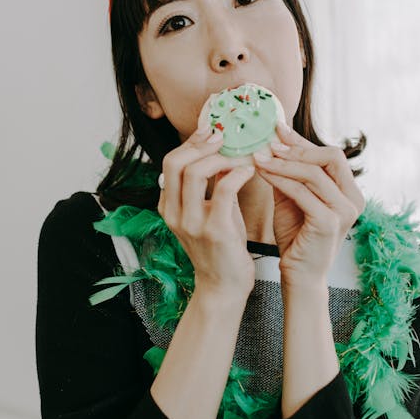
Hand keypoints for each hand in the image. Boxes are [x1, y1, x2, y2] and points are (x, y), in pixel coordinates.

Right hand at [158, 111, 256, 297]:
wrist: (224, 286)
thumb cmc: (221, 247)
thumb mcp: (210, 211)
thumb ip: (211, 185)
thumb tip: (221, 151)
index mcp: (168, 207)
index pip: (170, 163)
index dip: (191, 143)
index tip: (211, 132)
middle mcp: (174, 214)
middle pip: (175, 162)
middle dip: (200, 144)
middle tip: (223, 136)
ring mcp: (192, 223)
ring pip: (195, 172)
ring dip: (220, 157)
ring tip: (239, 155)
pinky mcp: (214, 231)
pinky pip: (224, 190)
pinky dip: (238, 174)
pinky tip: (250, 171)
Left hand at [253, 122, 365, 286]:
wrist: (298, 275)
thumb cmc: (296, 237)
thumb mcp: (293, 199)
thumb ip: (289, 174)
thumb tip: (274, 143)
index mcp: (349, 191)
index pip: (330, 155)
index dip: (303, 141)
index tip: (278, 129)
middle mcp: (353, 199)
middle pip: (331, 156)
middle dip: (298, 148)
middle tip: (269, 143)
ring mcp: (344, 211)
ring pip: (314, 173)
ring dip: (283, 162)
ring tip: (259, 156)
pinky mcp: (328, 223)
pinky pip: (302, 192)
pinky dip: (280, 179)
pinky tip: (263, 173)